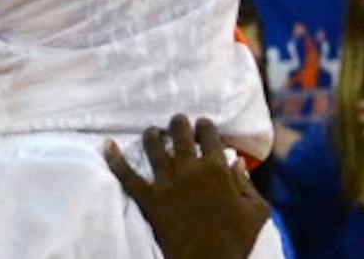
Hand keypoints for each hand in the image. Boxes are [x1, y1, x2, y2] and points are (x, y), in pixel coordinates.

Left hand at [105, 116, 268, 258]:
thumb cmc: (236, 241)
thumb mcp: (256, 212)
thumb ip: (248, 184)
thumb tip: (236, 161)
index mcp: (217, 169)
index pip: (208, 133)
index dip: (205, 126)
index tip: (202, 126)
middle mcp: (190, 169)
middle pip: (180, 132)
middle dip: (179, 123)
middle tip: (178, 123)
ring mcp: (167, 183)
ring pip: (154, 146)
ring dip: (154, 134)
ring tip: (154, 132)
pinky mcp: (149, 199)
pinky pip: (127, 176)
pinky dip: (115, 159)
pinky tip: (107, 145)